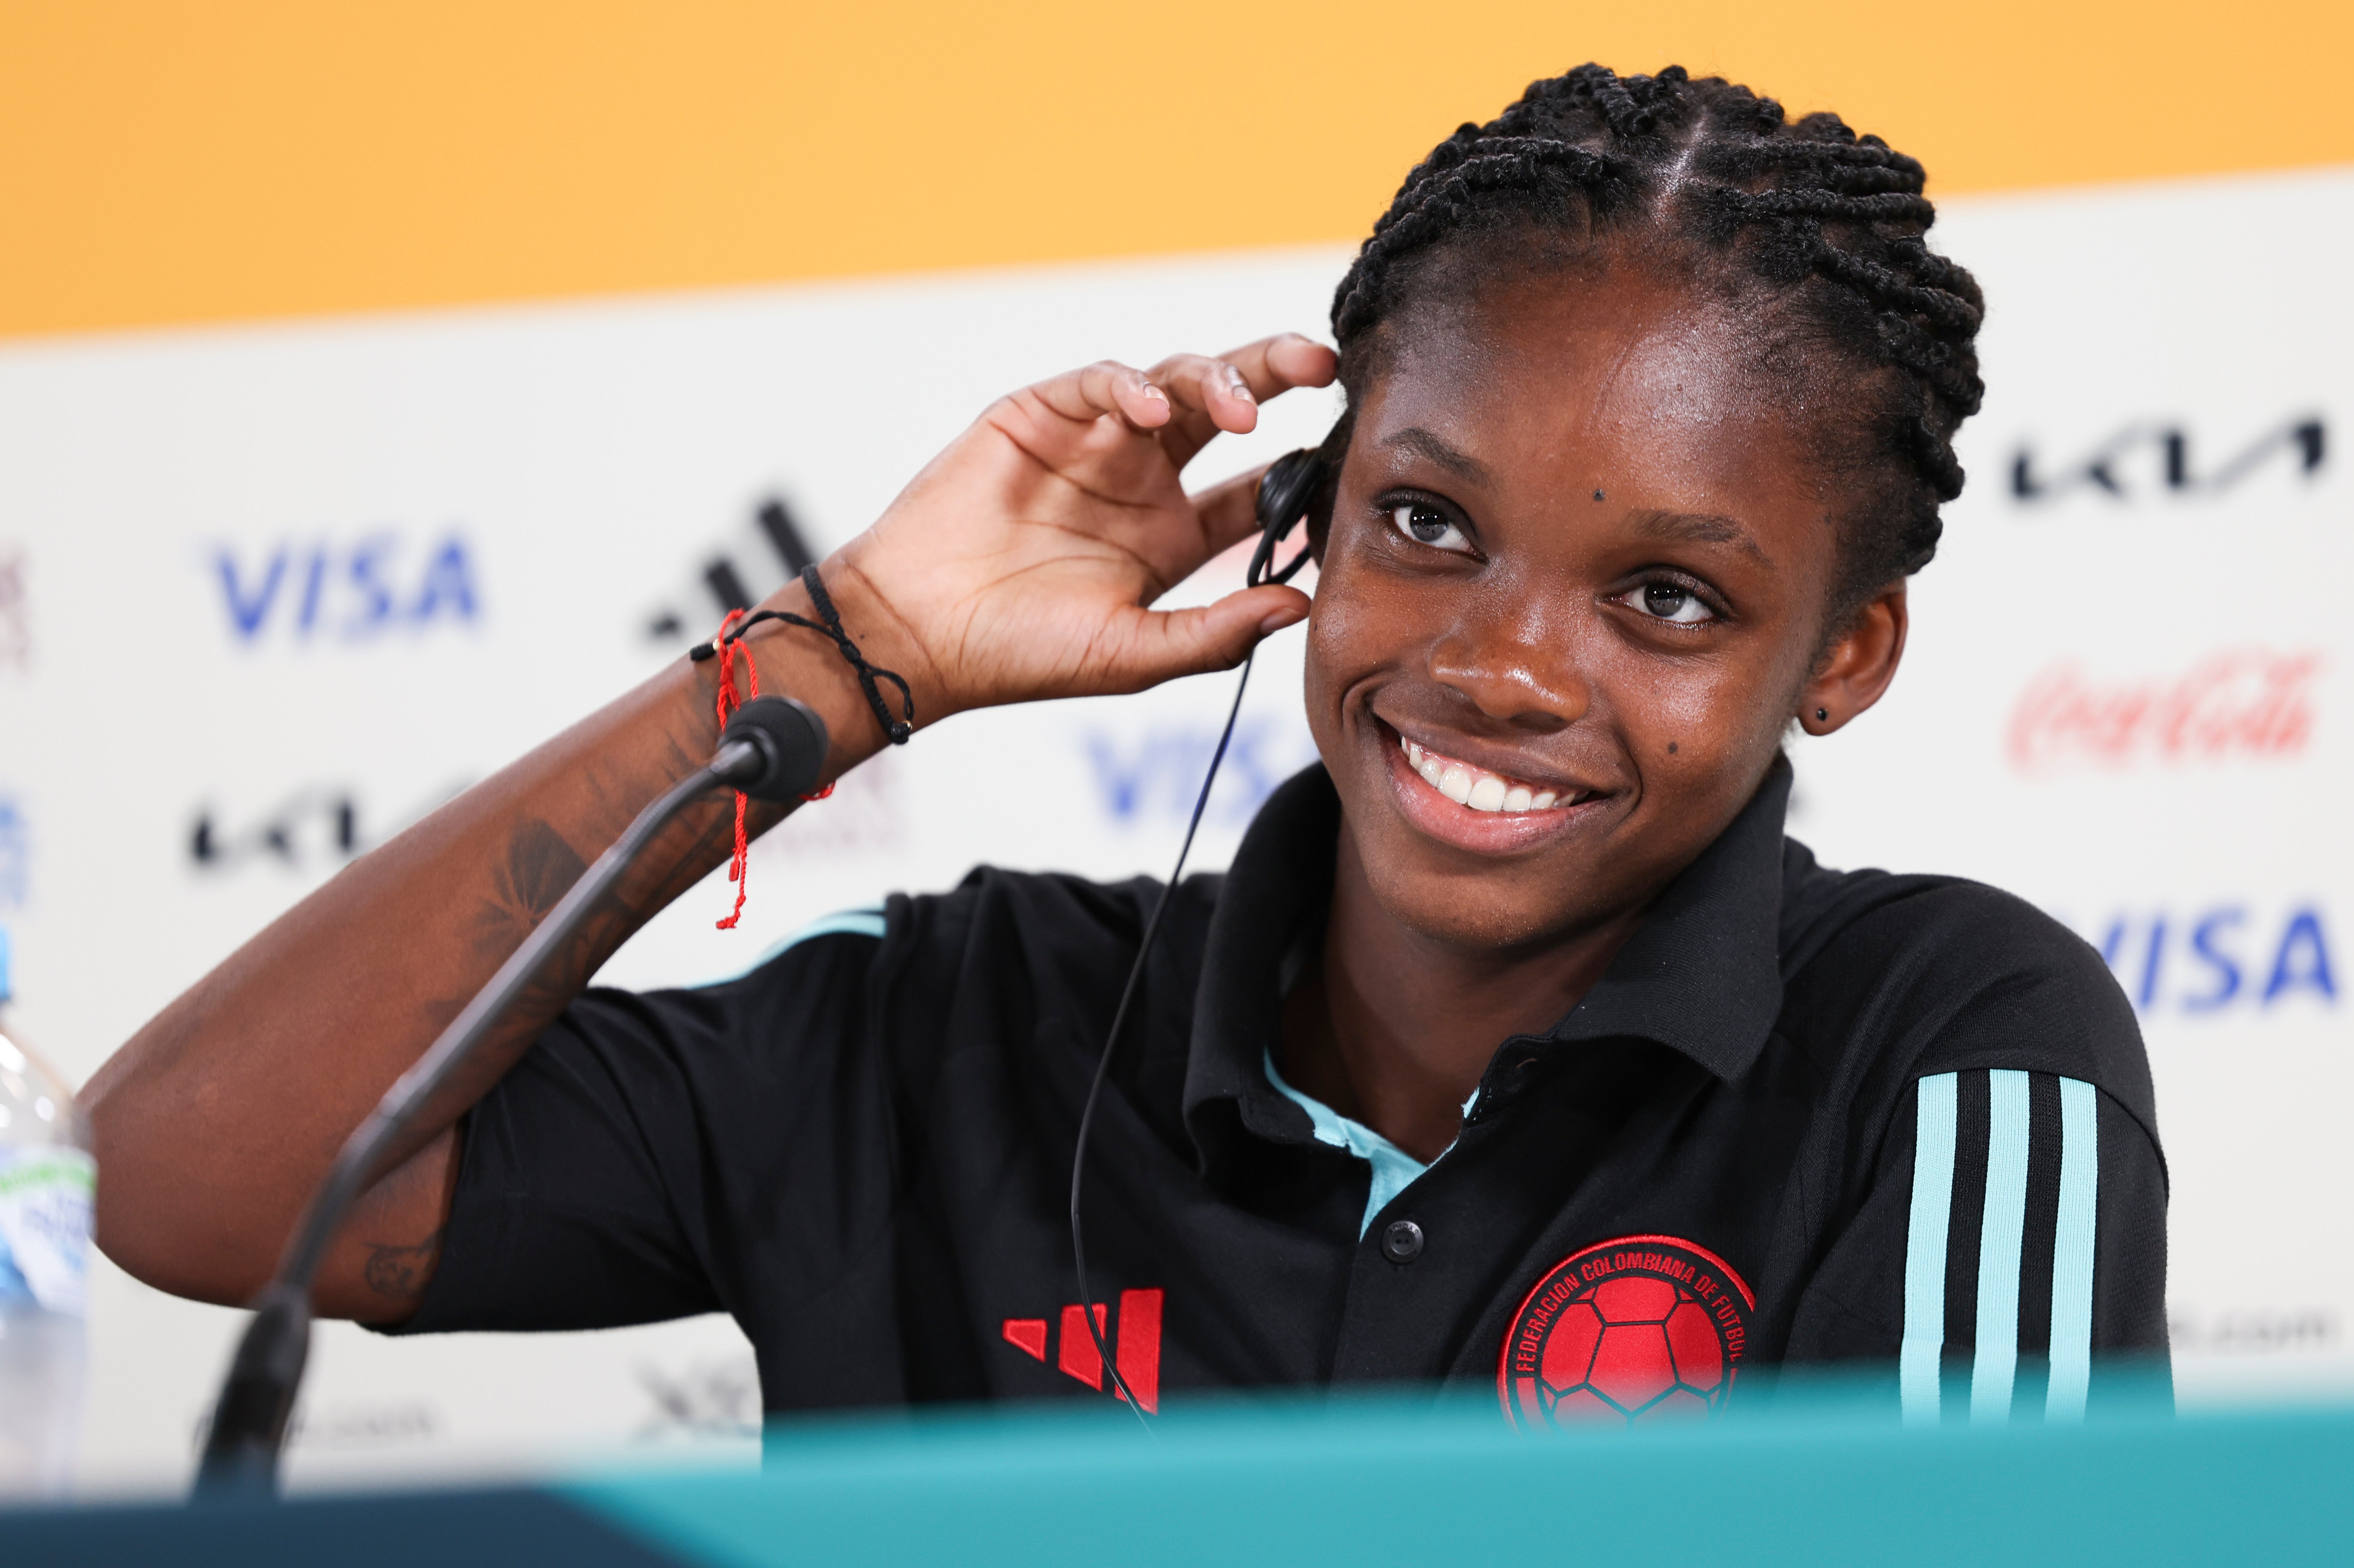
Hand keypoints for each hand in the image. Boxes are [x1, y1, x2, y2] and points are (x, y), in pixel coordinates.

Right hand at [813, 333, 1336, 723]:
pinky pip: (1100, 382)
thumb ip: (1216, 633)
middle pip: (1225, 411)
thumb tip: (1299, 605)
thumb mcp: (1132, 656)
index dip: (1301, 471)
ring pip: (1173, 384)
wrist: (919, 634)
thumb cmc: (1020, 655)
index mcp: (1171, 537)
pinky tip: (1150, 407)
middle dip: (1276, 377)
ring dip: (1215, 380)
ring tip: (1241, 406)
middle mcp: (1140, 480)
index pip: (1255, 490)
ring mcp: (1092, 443)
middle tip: (1322, 365)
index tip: (1346, 461)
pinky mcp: (1040, 414)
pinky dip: (1130, 385)